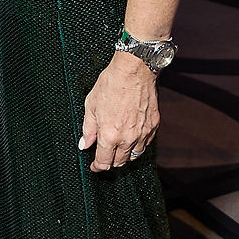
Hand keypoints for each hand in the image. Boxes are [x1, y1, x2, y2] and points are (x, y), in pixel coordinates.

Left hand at [79, 51, 159, 171]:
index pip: (104, 162)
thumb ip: (88, 129)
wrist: (134, 71)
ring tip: (117, 148)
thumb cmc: (111, 84)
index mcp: (109, 135)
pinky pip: (145, 144)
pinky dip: (137, 145)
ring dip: (125, 155)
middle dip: (110, 162)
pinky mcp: (153, 126)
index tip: (94, 166)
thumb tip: (84, 144)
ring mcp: (142, 133)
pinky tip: (131, 137)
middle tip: (104, 156)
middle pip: (120, 162)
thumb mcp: (91, 106)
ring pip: (134, 155)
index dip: (97, 167)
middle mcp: (127, 138)